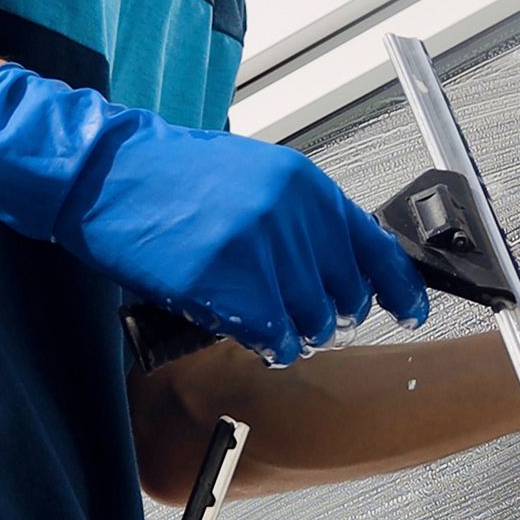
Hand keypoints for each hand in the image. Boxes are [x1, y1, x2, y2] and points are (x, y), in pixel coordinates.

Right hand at [0, 64, 428, 365]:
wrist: (108, 175)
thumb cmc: (174, 179)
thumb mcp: (255, 178)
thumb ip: (304, 217)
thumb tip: (343, 265)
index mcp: (306, 185)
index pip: (375, 247)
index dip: (398, 288)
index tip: (411, 312)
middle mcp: (294, 215)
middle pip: (344, 296)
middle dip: (326, 314)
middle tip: (295, 314)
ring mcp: (262, 250)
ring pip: (311, 323)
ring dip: (293, 333)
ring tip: (261, 317)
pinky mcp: (228, 283)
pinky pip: (273, 338)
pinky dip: (265, 344)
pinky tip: (248, 332)